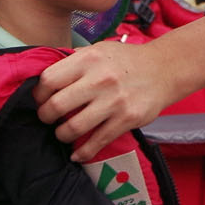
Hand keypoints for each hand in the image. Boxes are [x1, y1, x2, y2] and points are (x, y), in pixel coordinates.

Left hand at [36, 39, 177, 160]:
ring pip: (73, 127)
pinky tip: (77, 154)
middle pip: (57, 105)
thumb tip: (46, 78)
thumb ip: (75, 62)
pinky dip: (83, 152)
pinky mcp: (127, 119)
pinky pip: (97, 141)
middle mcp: (99, 79)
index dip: (39, 94)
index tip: (40, 100)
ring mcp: (114, 101)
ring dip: (62, 135)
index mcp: (88, 59)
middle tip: (48, 118)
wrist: (165, 69)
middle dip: (46, 116)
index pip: (49, 80)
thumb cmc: (127, 60)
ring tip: (63, 133)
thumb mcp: (99, 50)